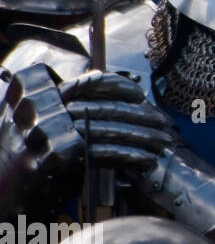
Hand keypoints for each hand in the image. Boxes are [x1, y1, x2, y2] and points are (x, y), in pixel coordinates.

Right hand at [0, 66, 174, 213]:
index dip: (120, 87)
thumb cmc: (21, 162)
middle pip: (104, 106)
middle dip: (141, 116)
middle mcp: (38, 107)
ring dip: (142, 136)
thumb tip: (113, 107)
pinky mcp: (52, 157)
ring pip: (108, 129)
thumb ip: (65, 111)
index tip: (140, 96)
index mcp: (34, 93)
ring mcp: (44, 131)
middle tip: (163, 123)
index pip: (88, 81)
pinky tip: (146, 160)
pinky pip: (102, 153)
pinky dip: (129, 156)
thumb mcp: (33, 125)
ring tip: (162, 142)